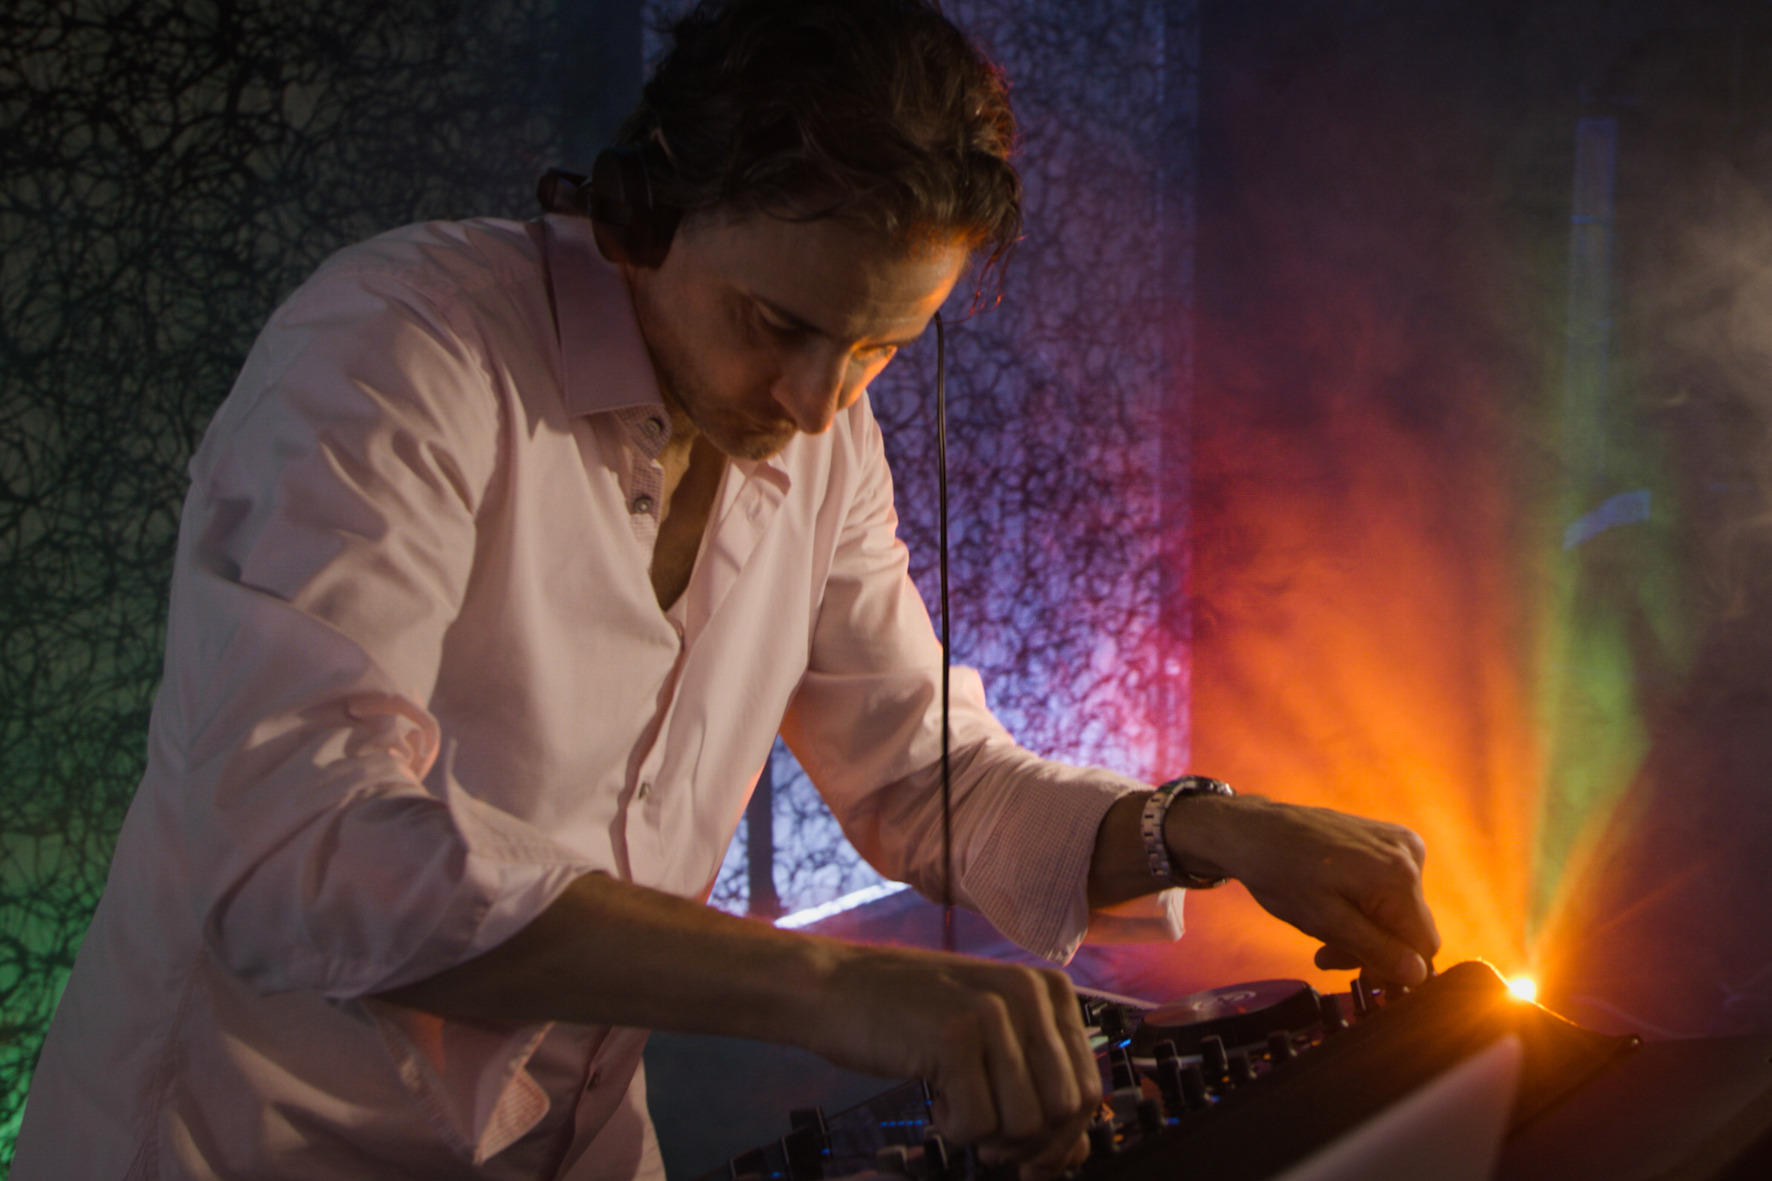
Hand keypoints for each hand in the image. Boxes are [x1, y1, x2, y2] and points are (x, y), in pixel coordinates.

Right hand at [802, 945, 1101, 1180]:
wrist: (835, 987)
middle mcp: (1029, 992)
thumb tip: (1078, 1155)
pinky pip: (978, 1123)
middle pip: (1064, 1110)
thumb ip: (1039, 1089)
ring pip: (1026, 1122)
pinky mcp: (953, 1034)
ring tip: (957, 1107)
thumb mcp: (991, 1042)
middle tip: (989, 1139)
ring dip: (990, 1137)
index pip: (1089, 1087)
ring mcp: (991, 1010)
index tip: (1031, 1157)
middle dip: (1030, 1145)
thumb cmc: (912, 1017)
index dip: (1063, 1138)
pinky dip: (954, 1128)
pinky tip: (936, 1100)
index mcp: (1049, 990)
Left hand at [1165, 794, 1440, 984]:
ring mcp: (1399, 843)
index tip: (1358, 973)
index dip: (1394, 968)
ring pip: (1399, 911)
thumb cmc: (1280, 871)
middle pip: (1410, 928)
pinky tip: (1334, 905)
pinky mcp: (1386, 840)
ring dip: (1366, 929)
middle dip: (1373, 949)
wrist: (1254, 830)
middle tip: (1326, 955)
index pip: (1424, 945)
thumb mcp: (1325, 922)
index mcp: (1399, 875)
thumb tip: (1418, 975)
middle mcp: (1409, 854)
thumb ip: (1376, 950)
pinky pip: (1391, 889)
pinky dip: (1366, 905)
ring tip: (1323, 930)